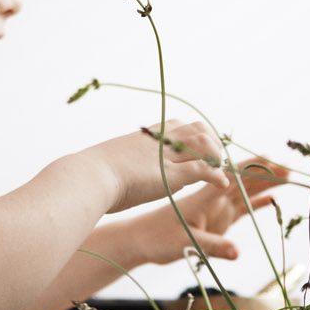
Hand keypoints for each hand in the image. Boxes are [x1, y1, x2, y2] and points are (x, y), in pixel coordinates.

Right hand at [85, 120, 230, 213]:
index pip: (181, 125)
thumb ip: (135, 163)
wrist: (87, 178)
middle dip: (212, 144)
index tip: (203, 150)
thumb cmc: (95, 175)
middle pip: (198, 129)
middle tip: (216, 161)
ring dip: (217, 158)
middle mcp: (160, 140)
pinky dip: (216, 176)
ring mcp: (167, 156)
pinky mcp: (171, 174)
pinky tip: (222, 185)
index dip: (197, 136)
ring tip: (220, 172)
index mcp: (147, 134)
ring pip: (205, 146)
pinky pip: (203, 170)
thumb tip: (136, 170)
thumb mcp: (119, 162)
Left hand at [127, 158, 288, 266]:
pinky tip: (272, 200)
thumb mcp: (186, 243)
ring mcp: (217, 208)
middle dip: (266, 174)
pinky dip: (257, 203)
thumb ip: (213, 246)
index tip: (273, 163)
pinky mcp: (217, 219)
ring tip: (287, 177)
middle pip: (245, 181)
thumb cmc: (159, 238)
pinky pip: (242, 208)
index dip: (254, 169)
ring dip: (265, 184)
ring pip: (246, 192)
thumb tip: (238, 252)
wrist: (142, 239)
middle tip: (289, 168)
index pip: (233, 177)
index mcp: (206, 197)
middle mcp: (214, 198)